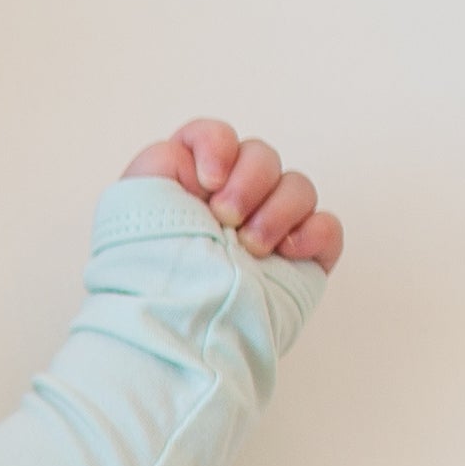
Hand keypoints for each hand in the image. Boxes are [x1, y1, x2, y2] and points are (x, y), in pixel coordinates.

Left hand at [123, 119, 340, 267]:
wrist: (178, 327)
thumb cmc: (150, 270)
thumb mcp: (137, 200)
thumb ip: (165, 158)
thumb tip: (212, 158)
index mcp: (188, 189)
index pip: (215, 138)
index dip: (217, 144)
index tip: (205, 180)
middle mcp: (230, 205)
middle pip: (263, 156)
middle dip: (249, 180)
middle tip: (225, 217)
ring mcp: (268, 232)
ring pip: (298, 186)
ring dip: (277, 209)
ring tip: (250, 247)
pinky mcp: (301, 260)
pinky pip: (327, 226)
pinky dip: (314, 232)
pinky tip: (286, 252)